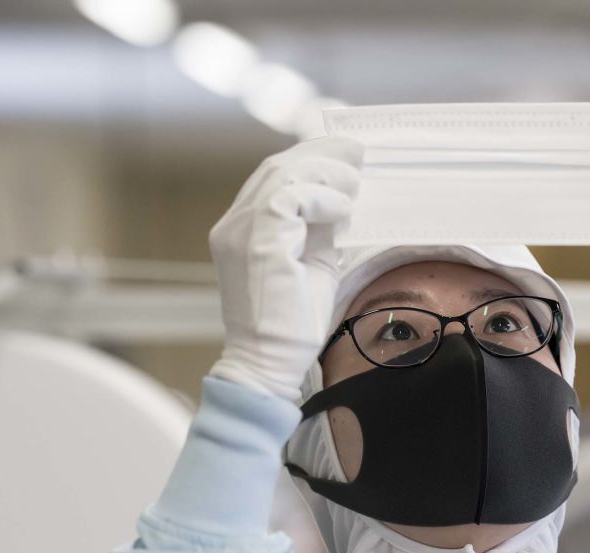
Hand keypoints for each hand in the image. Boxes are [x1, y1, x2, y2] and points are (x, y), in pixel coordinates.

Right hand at [208, 136, 363, 401]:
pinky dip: (322, 197)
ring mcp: (239, 232)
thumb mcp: (313, 264)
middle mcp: (233, 226)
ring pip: (282, 175)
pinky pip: (290, 199)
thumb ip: (320, 231)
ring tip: (354, 183)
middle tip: (355, 151)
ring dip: (325, 173)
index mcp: (241, 230)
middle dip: (320, 154)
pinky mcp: (257, 243)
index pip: (272, 179)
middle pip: (276, 168)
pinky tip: (343, 210)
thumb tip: (341, 201)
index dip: (308, 161)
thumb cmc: (290, 325)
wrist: (269, 364)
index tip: (344, 157)